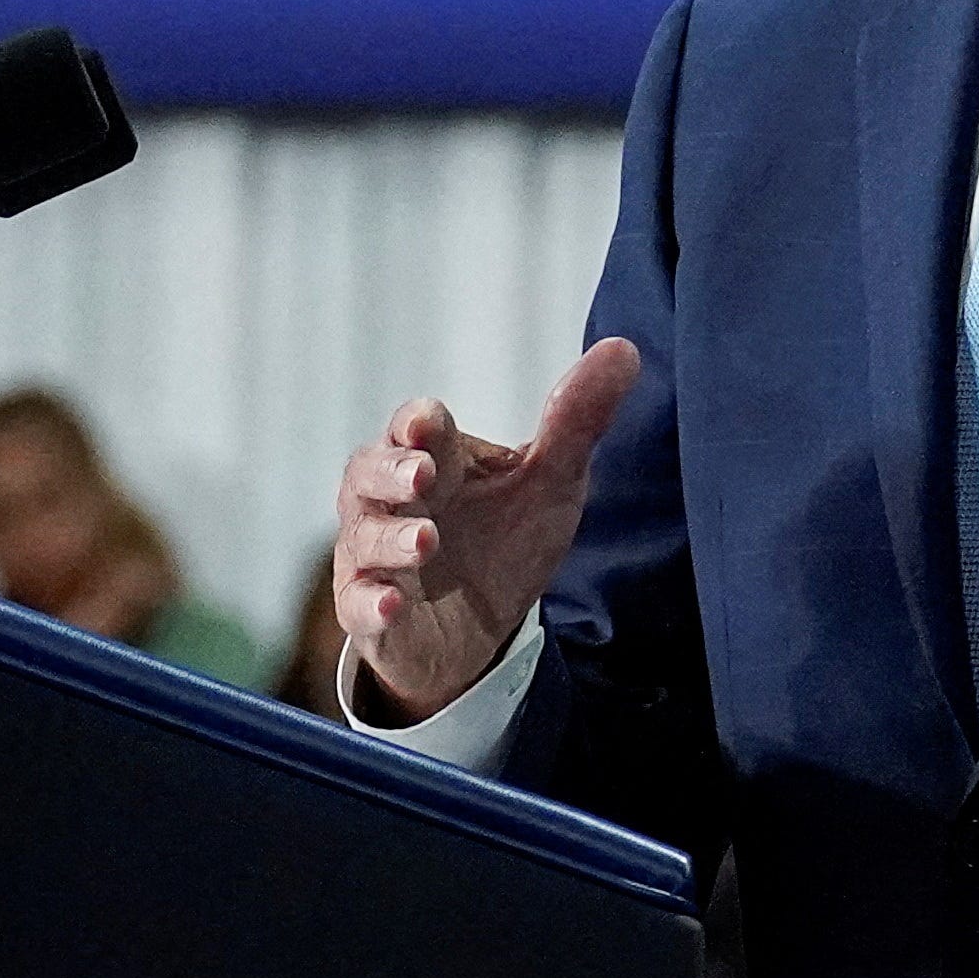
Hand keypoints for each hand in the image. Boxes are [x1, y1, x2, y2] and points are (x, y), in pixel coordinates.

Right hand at [333, 339, 641, 721]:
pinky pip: (355, 604)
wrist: (480, 629)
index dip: (418, 423)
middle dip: (392, 470)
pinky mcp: (368, 610)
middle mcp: (394, 500)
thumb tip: (623, 348)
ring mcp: (375, 555)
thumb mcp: (550, 482)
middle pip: (369, 470)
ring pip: (363, 535)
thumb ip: (576, 421)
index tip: (427, 425)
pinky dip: (368, 602)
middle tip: (423, 475)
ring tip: (425, 541)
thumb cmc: (504, 538)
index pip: (417, 427)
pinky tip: (391, 604)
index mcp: (437, 458)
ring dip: (390, 537)